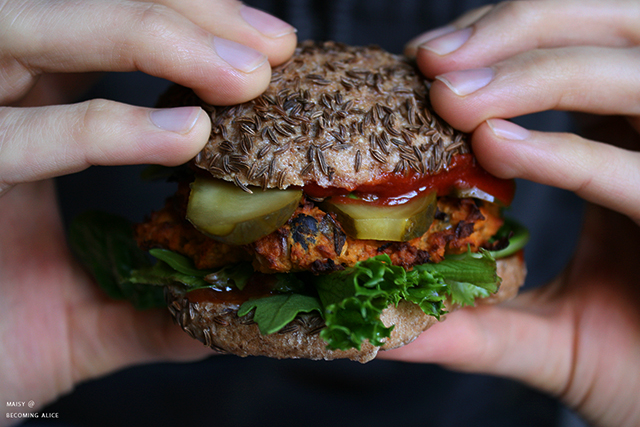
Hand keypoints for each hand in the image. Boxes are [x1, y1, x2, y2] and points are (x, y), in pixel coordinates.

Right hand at [0, 0, 295, 418]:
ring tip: (241, 77)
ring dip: (147, 37)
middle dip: (182, 17)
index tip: (266, 46)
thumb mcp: (92, 317)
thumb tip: (240, 301)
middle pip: (76, 12)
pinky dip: (101, 129)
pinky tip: (183, 137)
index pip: (102, 35)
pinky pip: (13, 138)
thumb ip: (159, 299)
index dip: (185, 23)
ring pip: (32, 35)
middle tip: (270, 48)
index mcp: (26, 117)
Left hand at [382, 2, 639, 425]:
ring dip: (538, 74)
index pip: (576, 50)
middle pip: (616, 29)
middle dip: (518, 32)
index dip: (504, 39)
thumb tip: (384, 326)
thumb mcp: (545, 336)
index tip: (427, 60)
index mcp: (634, 144)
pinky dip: (572, 155)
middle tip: (433, 62)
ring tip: (452, 98)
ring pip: (634, 76)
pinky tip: (499, 148)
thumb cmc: (635, 368)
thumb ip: (475, 324)